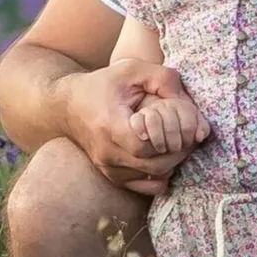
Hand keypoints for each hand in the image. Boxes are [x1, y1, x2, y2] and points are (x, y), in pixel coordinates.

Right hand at [62, 59, 210, 195]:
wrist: (67, 106)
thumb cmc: (102, 84)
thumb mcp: (132, 69)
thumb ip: (163, 78)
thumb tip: (186, 101)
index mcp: (111, 127)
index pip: (146, 145)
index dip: (170, 136)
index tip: (178, 122)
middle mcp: (108, 154)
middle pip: (155, 166)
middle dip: (180, 150)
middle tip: (189, 132)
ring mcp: (109, 169)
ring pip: (153, 177)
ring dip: (173, 161)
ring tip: (178, 140)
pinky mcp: (112, 176)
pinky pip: (146, 187)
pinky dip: (162, 173)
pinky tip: (164, 153)